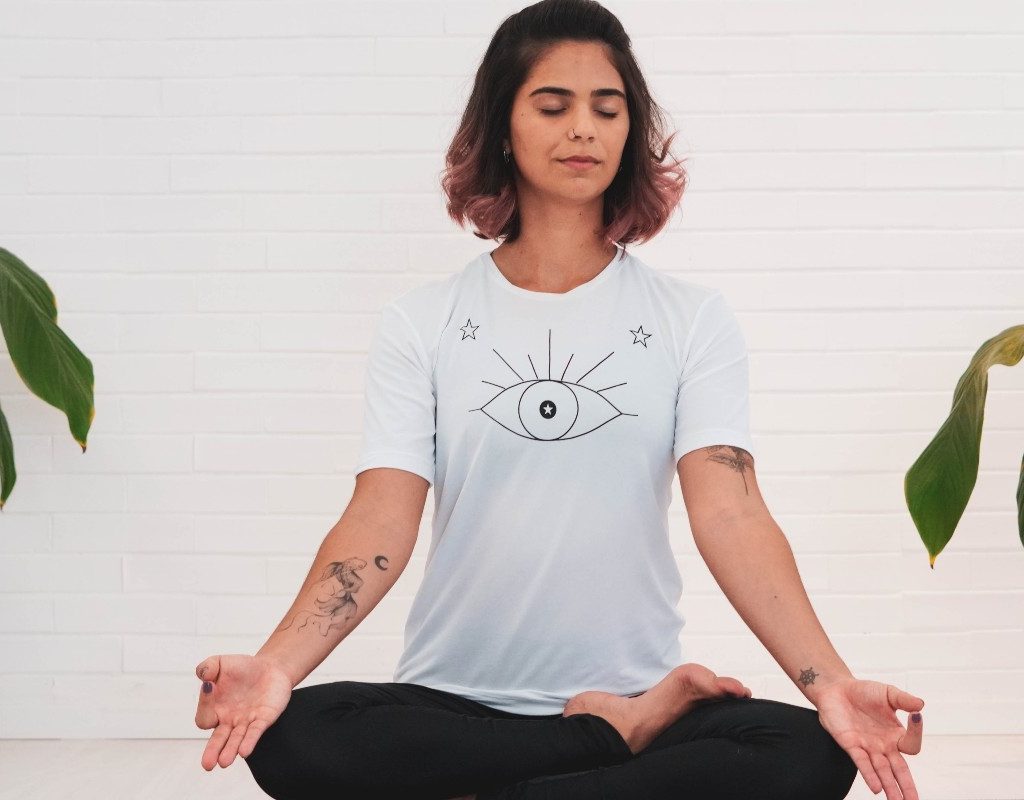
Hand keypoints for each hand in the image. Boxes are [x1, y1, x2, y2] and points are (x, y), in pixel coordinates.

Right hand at [194, 654, 293, 770]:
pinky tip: (245, 750)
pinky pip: (255, 732)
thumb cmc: (241, 668)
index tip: (210, 685)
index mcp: (214, 709)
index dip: (205, 704)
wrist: (270, 667)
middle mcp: (228, 720)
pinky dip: (250, 741)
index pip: (204, 716)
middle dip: (212, 751)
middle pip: (218, 740)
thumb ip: (207, 667)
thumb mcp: (220, 662)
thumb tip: (203, 677)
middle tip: (208, 764)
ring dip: (230, 750)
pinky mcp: (263, 719)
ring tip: (224, 762)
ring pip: (236, 740)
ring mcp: (245, 722)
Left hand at [814, 677, 923, 799]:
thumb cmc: (863, 692)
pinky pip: (862, 763)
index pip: (911, 744)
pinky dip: (869, 775)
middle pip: (899, 770)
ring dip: (890, 787)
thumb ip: (904, 699)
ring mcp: (868, 747)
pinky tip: (876, 788)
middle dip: (907, 786)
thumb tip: (921, 705)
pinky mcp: (851, 745)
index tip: (916, 717)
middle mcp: (883, 745)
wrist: (836, 688)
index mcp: (895, 734)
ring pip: (882, 772)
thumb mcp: (888, 693)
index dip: (916, 732)